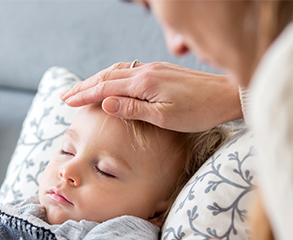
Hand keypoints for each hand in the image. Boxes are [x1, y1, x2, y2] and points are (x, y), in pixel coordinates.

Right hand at [60, 62, 241, 131]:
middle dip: (84, 86)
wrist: (226, 95)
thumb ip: (133, 109)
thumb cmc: (199, 111)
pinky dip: (114, 77)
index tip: (67, 101)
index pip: (105, 88)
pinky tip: (113, 82)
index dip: (84, 95)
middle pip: (107, 76)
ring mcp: (154, 69)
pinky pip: (130, 71)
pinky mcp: (161, 71)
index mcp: (143, 84)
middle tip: (66, 94)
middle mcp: (145, 71)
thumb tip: (105, 103)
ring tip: (83, 89)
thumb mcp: (164, 116)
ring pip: (117, 72)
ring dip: (97, 80)